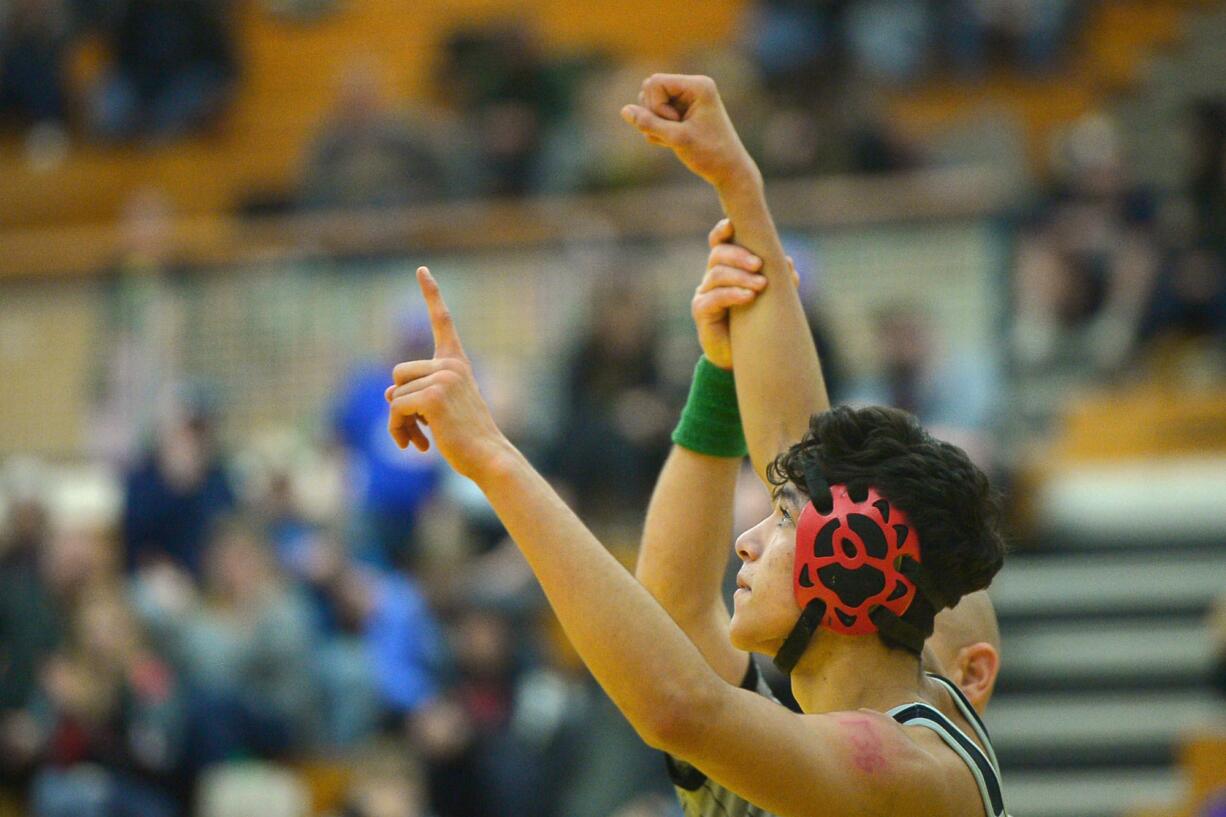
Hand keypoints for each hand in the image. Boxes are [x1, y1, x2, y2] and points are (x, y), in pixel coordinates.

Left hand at [386, 267, 510, 481]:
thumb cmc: (466, 439)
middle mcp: (451, 365)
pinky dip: (397, 429)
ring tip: (419, 440)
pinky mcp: (431, 396)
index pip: (443, 322)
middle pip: (398, 374)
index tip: (422, 270)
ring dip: (399, 421)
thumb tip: (386, 396)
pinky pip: (395, 408)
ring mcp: (442, 378)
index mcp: (457, 363)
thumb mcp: (440, 409)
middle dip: (400, 403)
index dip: (432, 295)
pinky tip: (417, 446)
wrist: (489, 457)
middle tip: (419, 429)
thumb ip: (416, 394)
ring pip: (394, 395)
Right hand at [620, 74, 757, 189]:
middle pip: (650, 89)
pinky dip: (659, 130)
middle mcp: (692, 87)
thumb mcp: (676, 138)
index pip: (655, 82)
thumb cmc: (709, 154)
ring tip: (673, 139)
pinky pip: (656, 114)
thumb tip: (624, 110)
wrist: (729, 171)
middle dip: (653, 114)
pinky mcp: (682, 112)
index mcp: (698, 85)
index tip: (674, 124)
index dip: (655, 105)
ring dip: (655, 124)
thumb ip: (649, 123)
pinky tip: (674, 142)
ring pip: (650, 102)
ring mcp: (687, 99)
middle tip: (674, 132)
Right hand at [694, 218, 797, 369]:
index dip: (722, 231)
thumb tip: (787, 263)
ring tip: (760, 285)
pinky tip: (748, 297)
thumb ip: (779, 279)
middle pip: (718, 254)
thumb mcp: (771, 298)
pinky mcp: (701, 312)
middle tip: (759, 265)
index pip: (719, 242)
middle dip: (739, 256)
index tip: (732, 225)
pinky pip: (713, 298)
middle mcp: (712, 277)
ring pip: (717, 274)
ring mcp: (704, 293)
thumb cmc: (757, 322)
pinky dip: (732, 294)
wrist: (745, 357)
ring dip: (741, 276)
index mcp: (727, 267)